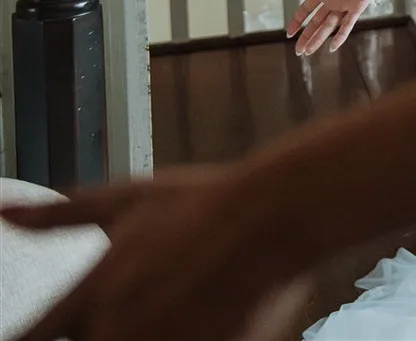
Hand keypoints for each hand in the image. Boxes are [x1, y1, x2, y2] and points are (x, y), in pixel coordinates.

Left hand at [2, 166, 307, 340]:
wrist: (277, 214)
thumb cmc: (205, 201)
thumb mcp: (129, 199)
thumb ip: (58, 216)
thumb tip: (2, 212)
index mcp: (90, 293)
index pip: (30, 338)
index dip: (35, 336)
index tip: (54, 330)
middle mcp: (115, 329)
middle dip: (102, 332)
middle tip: (143, 303)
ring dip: (145, 334)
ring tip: (173, 309)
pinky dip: (181, 337)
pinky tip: (196, 318)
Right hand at [287, 0, 395, 54]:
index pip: (306, 9)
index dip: (298, 21)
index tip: (289, 33)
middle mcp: (333, 0)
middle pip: (316, 22)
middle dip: (307, 36)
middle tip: (298, 51)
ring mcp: (345, 4)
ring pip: (329, 26)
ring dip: (319, 38)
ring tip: (309, 51)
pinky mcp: (358, 6)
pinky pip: (348, 24)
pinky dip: (340, 35)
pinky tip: (332, 46)